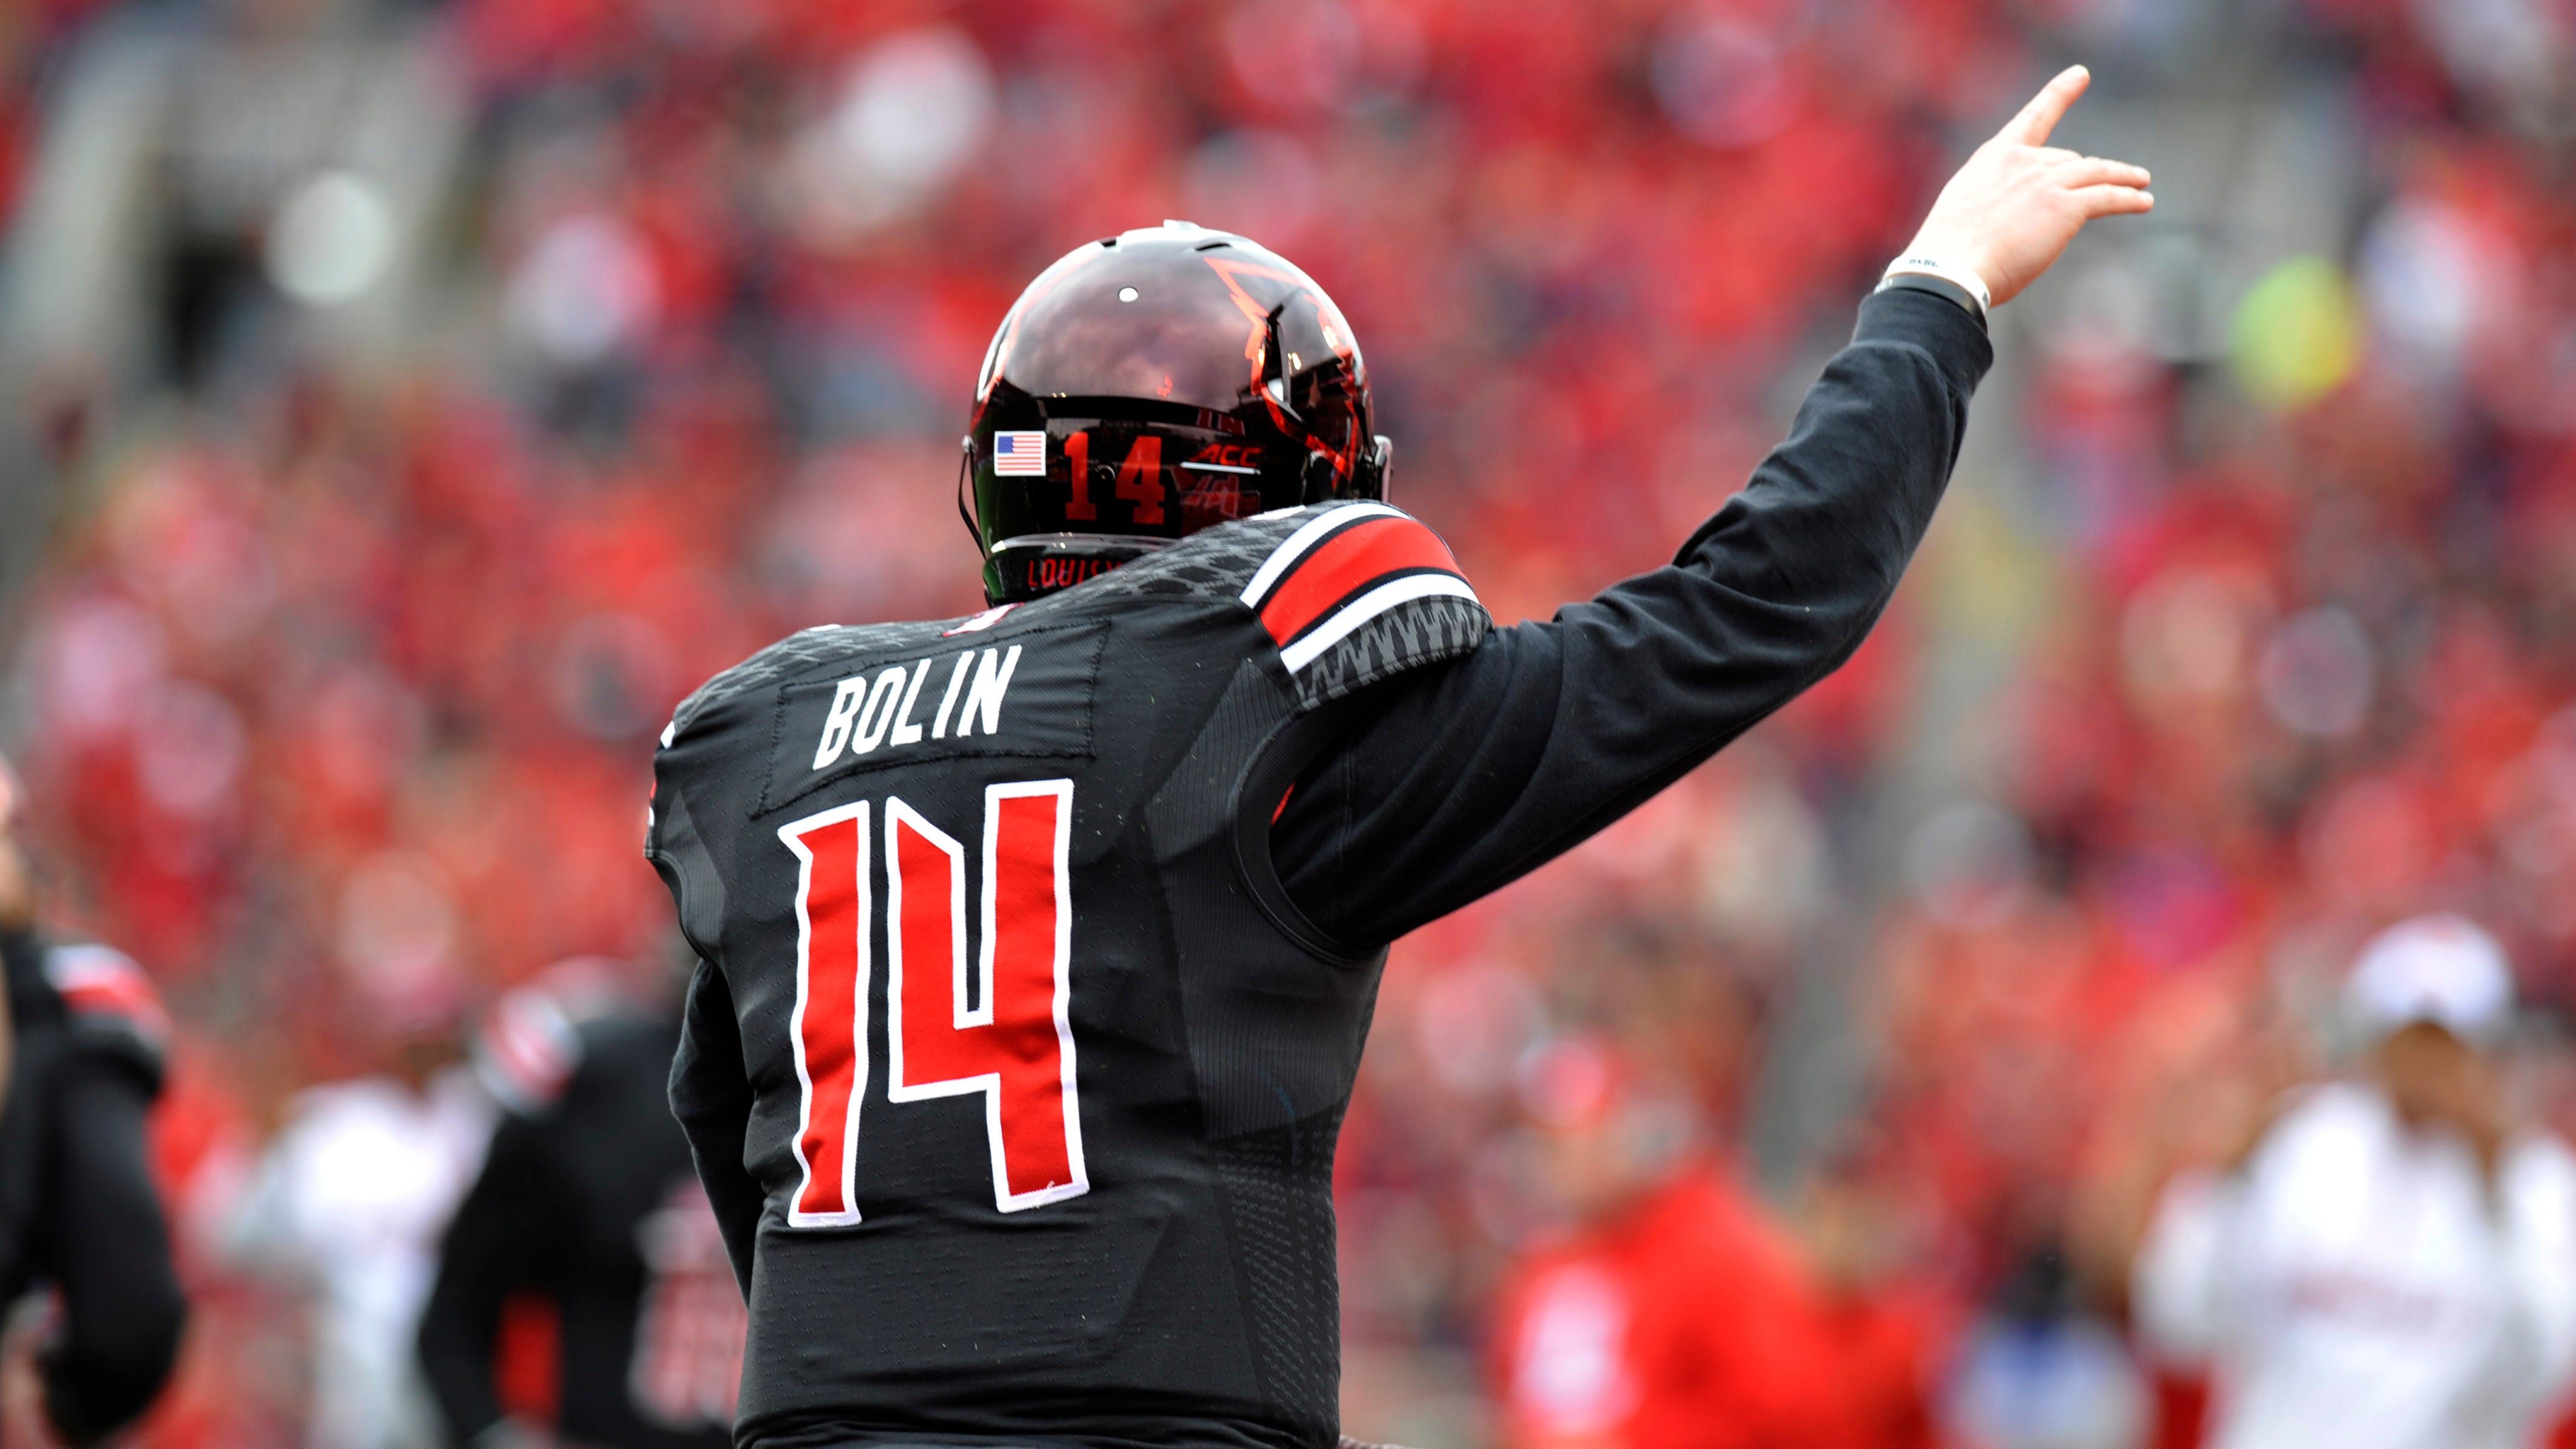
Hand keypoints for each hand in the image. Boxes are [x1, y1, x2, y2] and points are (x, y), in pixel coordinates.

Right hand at [1902, 66, 2153, 307]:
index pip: (2034, 118)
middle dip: (2086, 173)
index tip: (2080, 75)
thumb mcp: (1967, 208)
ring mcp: (2045, 182)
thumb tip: (2020, 214)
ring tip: (2141, 182)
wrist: (1952, 267)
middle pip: (2068, 161)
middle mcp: (2023, 161)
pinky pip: (2107, 197)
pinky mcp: (2065, 207)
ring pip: (2096, 173)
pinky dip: (2129, 198)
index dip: (2060, 93)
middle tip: (2105, 184)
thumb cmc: (1951, 251)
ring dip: (2123, 177)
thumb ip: (1996, 198)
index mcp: (1994, 157)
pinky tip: (2144, 201)